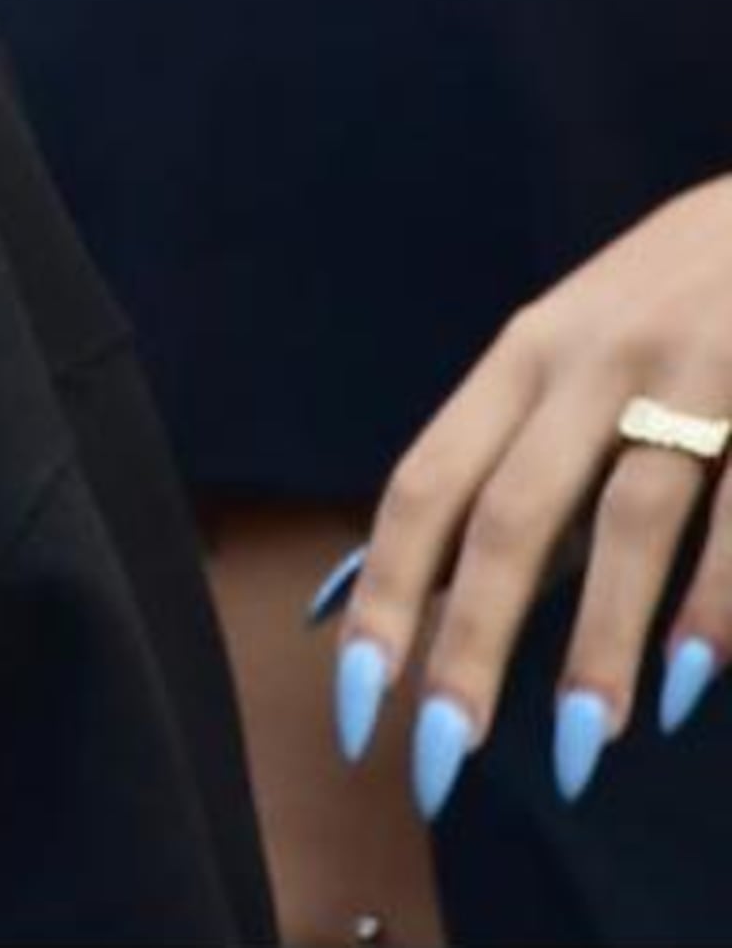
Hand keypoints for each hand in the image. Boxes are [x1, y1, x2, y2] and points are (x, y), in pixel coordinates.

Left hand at [330, 177, 731, 816]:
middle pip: (506, 517)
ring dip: (595, 641)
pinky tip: (689, 680)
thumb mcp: (579, 352)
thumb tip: (405, 583)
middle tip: (438, 754)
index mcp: (523, 356)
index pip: (426, 487)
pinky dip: (713, 601)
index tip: (356, 700)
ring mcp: (690, 372)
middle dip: (465, 640)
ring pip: (627, 522)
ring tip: (576, 747)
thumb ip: (514, 456)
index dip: (384, 596)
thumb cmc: (679, 298)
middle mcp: (590, 361)